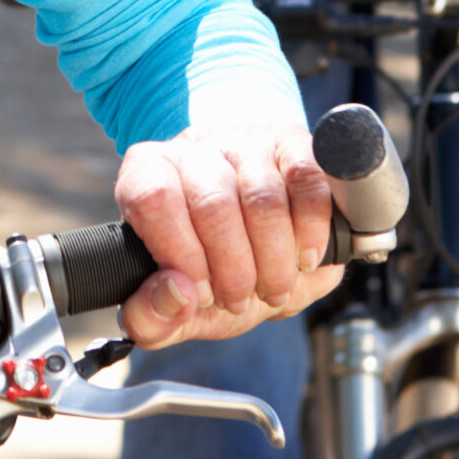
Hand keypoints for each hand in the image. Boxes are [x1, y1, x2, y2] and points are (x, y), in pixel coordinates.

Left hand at [112, 114, 343, 348]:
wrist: (256, 243)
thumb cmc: (209, 269)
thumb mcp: (173, 305)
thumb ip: (151, 317)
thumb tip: (174, 295)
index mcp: (148, 174)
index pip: (154, 199)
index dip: (182, 255)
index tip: (202, 294)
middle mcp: (195, 149)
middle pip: (213, 205)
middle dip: (234, 270)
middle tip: (241, 300)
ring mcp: (246, 141)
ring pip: (262, 197)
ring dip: (274, 260)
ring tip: (273, 289)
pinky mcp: (293, 143)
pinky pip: (306, 179)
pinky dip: (311, 230)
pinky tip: (304, 259)